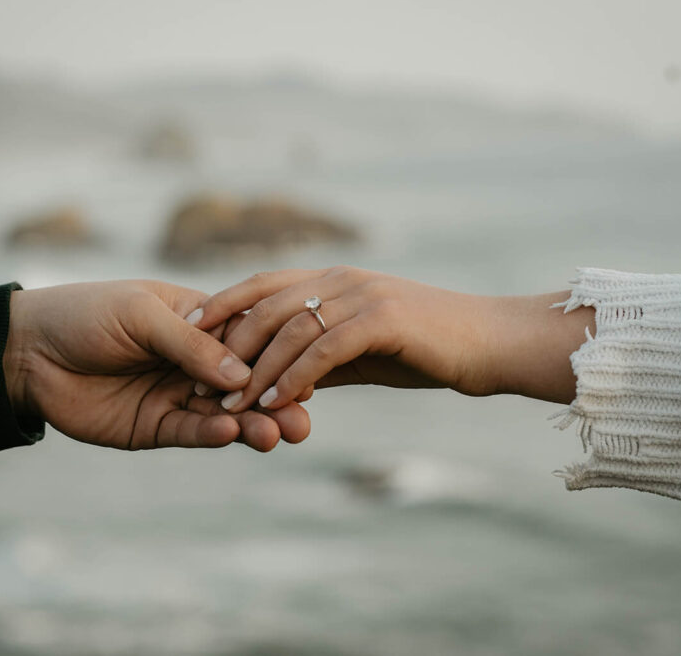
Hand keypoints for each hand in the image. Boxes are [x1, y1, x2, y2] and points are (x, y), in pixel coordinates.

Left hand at [3, 280, 310, 451]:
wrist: (27, 351)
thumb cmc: (86, 314)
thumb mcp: (142, 315)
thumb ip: (191, 343)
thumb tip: (243, 372)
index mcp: (198, 322)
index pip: (249, 340)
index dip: (276, 358)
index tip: (306, 374)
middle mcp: (193, 361)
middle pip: (246, 383)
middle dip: (276, 400)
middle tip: (303, 420)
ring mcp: (176, 395)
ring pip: (226, 414)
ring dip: (254, 425)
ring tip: (280, 434)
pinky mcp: (155, 427)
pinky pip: (192, 432)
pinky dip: (213, 435)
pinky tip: (232, 435)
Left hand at [190, 267, 593, 410]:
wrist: (493, 343)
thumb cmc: (429, 348)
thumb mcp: (365, 350)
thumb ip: (321, 354)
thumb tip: (279, 377)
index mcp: (333, 279)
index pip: (261, 284)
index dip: (221, 306)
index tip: (186, 336)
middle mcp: (341, 279)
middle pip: (264, 302)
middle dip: (225, 341)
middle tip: (195, 379)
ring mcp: (362, 295)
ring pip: (289, 327)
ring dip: (253, 366)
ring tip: (226, 400)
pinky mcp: (383, 319)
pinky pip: (323, 348)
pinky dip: (294, 375)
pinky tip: (274, 402)